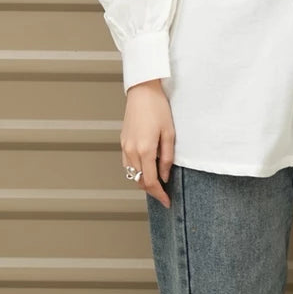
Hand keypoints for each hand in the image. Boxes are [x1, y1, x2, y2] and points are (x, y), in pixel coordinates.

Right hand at [121, 79, 174, 207]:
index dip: (159, 195)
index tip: (167, 201)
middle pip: (140, 181)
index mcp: (145, 150)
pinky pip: (127, 164)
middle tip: (164, 193)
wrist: (143, 91)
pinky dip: (136, 171)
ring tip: (157, 181)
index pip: (151, 182)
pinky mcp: (122, 142)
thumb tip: (165, 176)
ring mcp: (125, 147)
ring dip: (143, 181)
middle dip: (152, 190)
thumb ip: (167, 157)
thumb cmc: (158, 108)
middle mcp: (132, 151)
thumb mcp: (169, 133)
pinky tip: (146, 168)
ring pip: (132, 174)